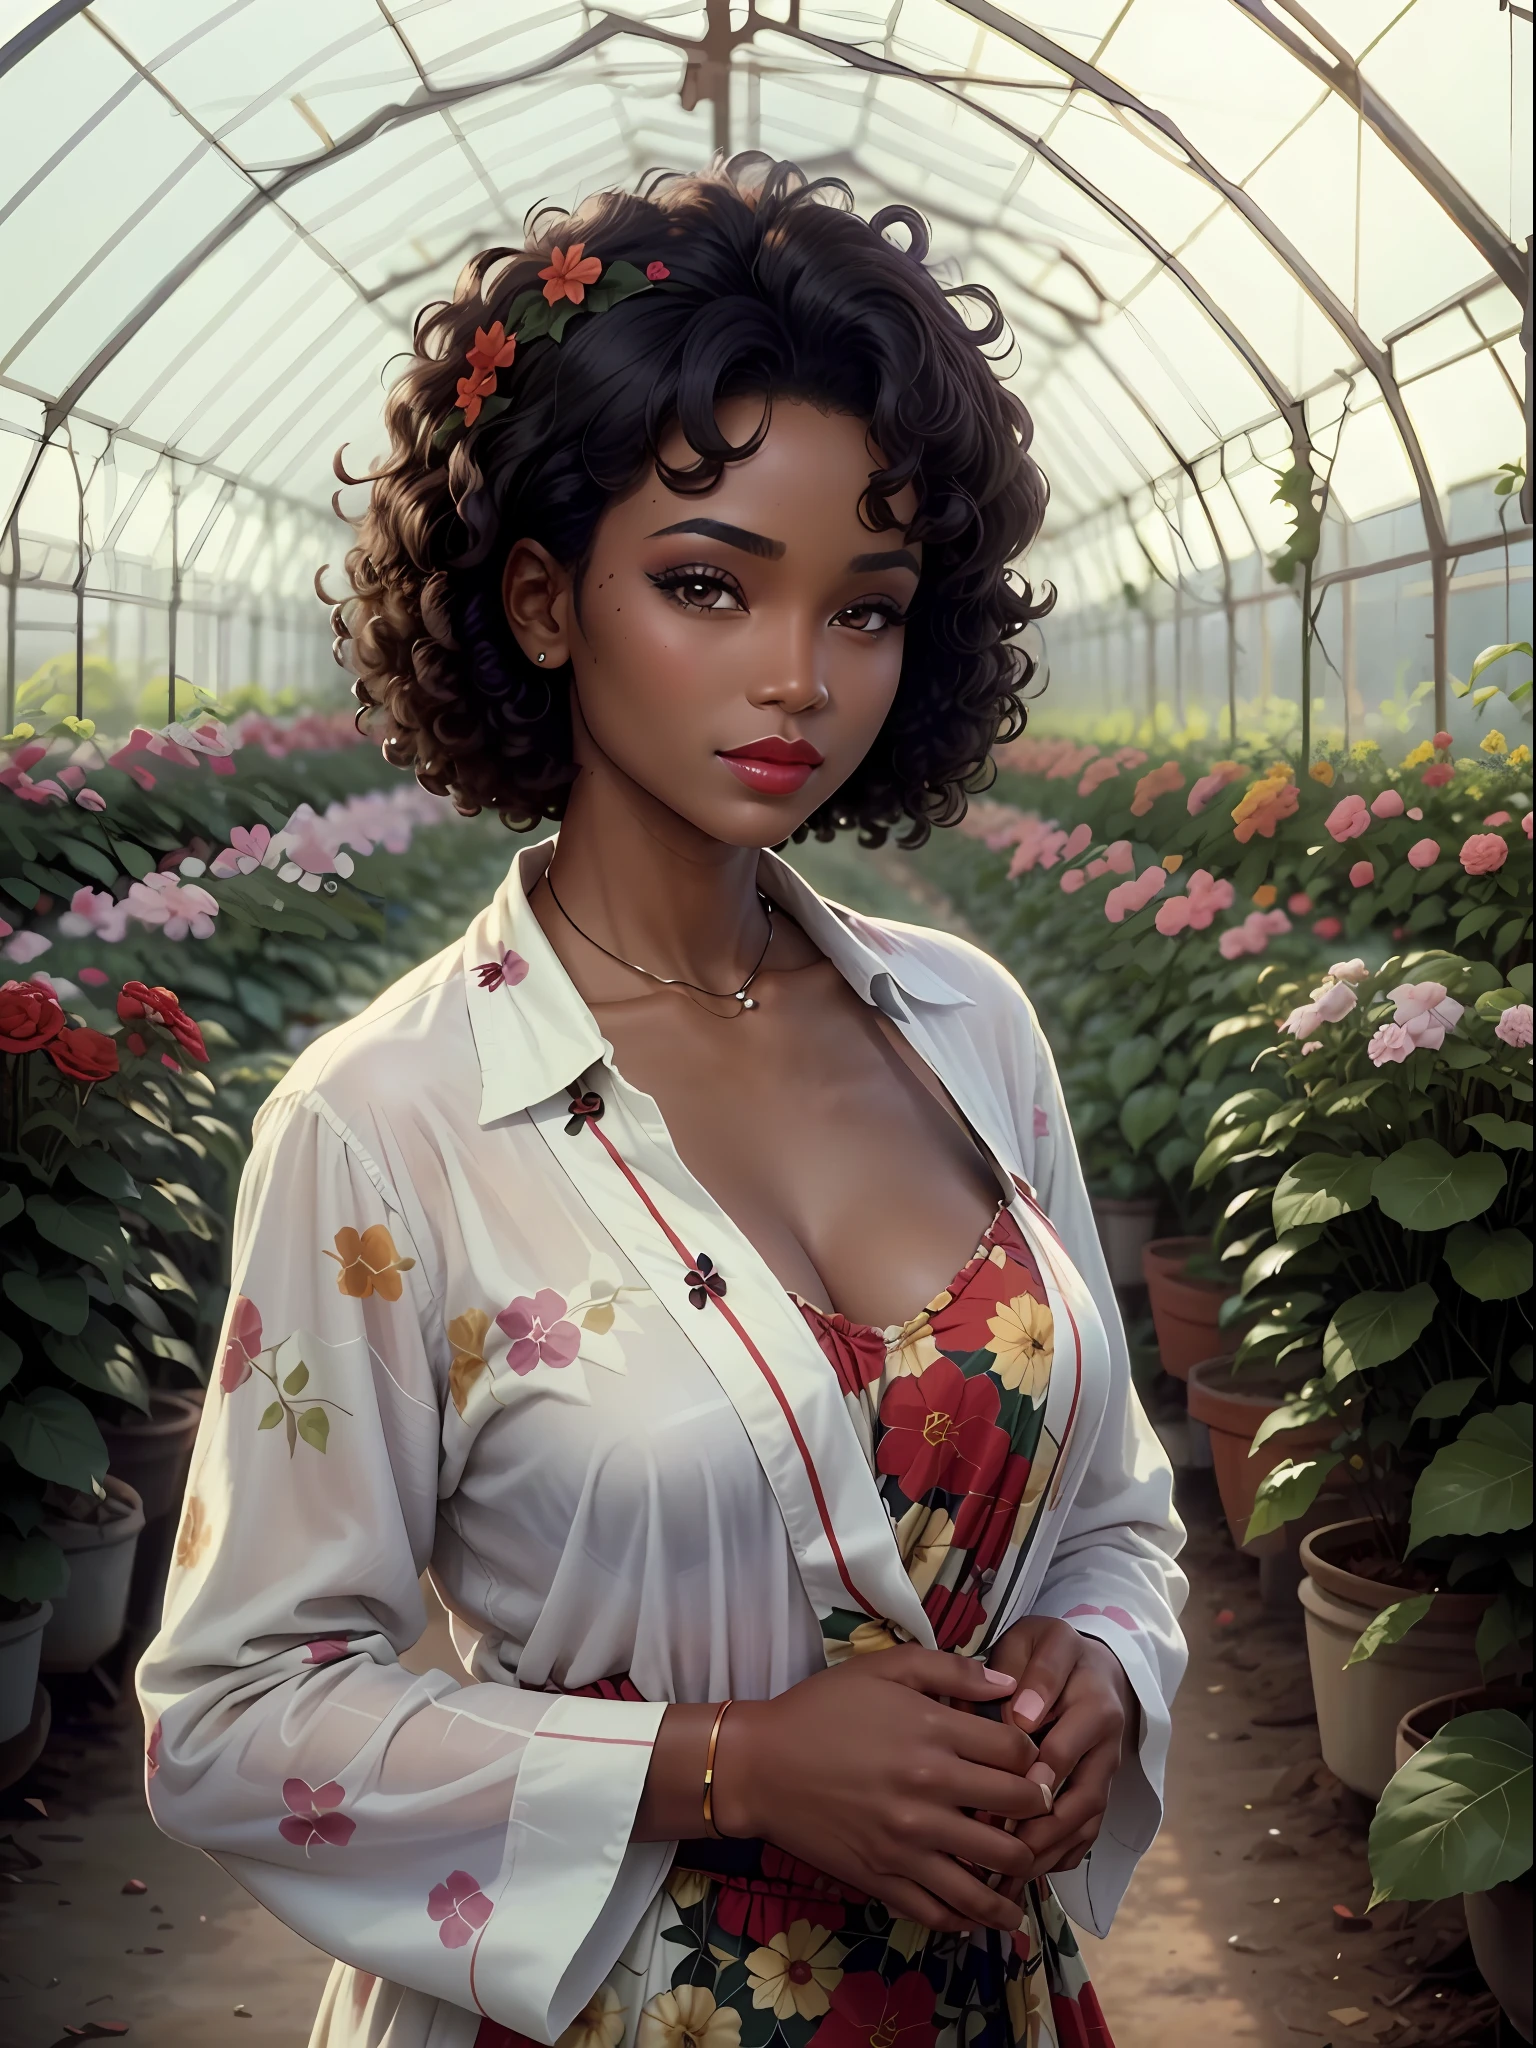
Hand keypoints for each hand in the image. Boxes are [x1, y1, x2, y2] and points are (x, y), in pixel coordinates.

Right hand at [714, 1646, 1052, 1934]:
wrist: (760, 1766)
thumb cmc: (822, 1709)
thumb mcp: (883, 1670)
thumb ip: (950, 1670)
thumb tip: (1009, 1685)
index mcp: (933, 1735)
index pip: (1019, 1756)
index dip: (1036, 1758)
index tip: (1035, 1764)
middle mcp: (929, 1793)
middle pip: (1019, 1817)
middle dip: (1040, 1817)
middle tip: (1041, 1817)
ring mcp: (908, 1844)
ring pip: (990, 1878)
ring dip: (1021, 1880)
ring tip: (1029, 1878)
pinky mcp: (884, 1879)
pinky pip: (942, 1912)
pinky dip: (970, 1917)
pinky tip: (981, 1912)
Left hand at [986, 1614, 1137, 1888]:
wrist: (1091, 1665)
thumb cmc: (1051, 1651)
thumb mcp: (1039, 1640)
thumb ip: (1029, 1670)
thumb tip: (1020, 1714)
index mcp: (1093, 1704)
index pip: (1067, 1747)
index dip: (1037, 1773)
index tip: (1002, 1791)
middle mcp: (1107, 1748)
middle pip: (1084, 1799)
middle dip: (1043, 1830)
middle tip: (1002, 1850)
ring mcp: (1105, 1776)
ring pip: (1085, 1825)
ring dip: (1048, 1853)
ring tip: (1007, 1877)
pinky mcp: (1097, 1794)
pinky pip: (1085, 1835)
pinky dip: (1058, 1858)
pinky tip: (1023, 1875)